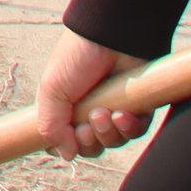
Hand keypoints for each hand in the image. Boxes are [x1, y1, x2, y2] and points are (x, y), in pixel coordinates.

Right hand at [34, 31, 149, 158]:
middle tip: (87, 125)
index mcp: (67, 107)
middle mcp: (91, 110)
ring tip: (104, 113)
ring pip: (113, 142)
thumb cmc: (77, 57)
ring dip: (107, 134)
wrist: (111, 35)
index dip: (65, 145)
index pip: (64, 141)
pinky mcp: (139, 107)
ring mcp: (116, 109)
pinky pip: (135, 132)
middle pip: (90, 147)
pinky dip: (128, 128)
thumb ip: (50, 126)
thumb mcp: (52, 91)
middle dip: (88, 141)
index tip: (65, 137)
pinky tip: (122, 114)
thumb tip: (67, 155)